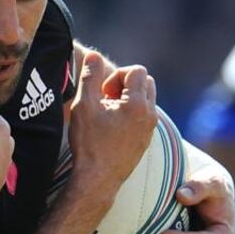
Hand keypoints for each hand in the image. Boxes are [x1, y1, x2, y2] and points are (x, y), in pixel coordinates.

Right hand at [68, 53, 156, 194]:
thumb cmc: (89, 142)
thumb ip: (90, 77)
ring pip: (147, 98)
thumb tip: (93, 55)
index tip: (102, 92)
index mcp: (137, 104)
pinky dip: (131, 111)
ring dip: (129, 97)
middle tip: (105, 99)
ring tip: (108, 112)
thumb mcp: (84, 105)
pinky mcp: (146, 139)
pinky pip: (145, 114)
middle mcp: (150, 114)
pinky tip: (112, 125)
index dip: (116, 75)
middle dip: (125, 84)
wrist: (98, 179)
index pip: (136, 70)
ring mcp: (150, 128)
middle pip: (146, 81)